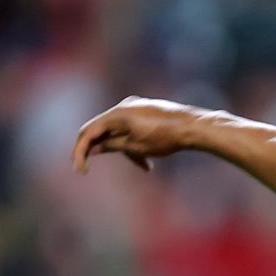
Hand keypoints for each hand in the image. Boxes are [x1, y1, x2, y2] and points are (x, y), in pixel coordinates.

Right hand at [71, 96, 206, 173]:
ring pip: (119, 131)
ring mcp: (135, 107)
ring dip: (126, 150)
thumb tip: (94, 148)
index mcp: (116, 114)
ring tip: (146, 166)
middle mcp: (123, 106)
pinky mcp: (146, 111)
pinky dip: (135, 143)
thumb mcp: (135, 146)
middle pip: (102, 130)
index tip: (81, 170)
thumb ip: (112, 146)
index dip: (80, 151)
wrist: (194, 126)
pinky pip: (131, 127)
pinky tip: (149, 161)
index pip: (88, 132)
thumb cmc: (165, 137)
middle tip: (93, 168)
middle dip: (101, 150)